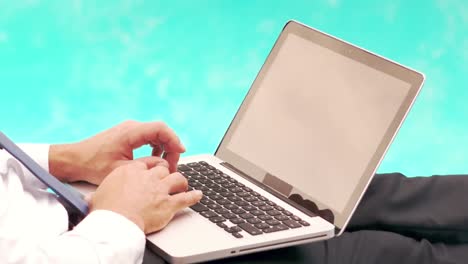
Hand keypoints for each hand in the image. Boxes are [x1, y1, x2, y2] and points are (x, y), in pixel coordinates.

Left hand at [49, 120, 184, 183]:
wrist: (74, 160)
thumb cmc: (93, 165)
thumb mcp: (122, 170)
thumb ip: (146, 167)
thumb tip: (165, 166)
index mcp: (130, 132)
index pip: (160, 129)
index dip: (174, 139)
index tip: (181, 152)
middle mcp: (131, 127)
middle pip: (160, 131)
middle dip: (170, 148)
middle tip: (172, 166)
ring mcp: (129, 130)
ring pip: (156, 134)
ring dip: (164, 148)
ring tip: (165, 166)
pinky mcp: (127, 135)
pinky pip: (148, 137)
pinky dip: (155, 148)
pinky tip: (154, 161)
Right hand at [90, 161, 201, 233]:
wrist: (115, 222)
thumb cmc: (105, 209)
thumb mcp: (100, 193)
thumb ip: (102, 192)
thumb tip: (90, 199)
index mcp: (131, 170)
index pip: (147, 164)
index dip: (151, 168)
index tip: (152, 171)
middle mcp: (148, 177)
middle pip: (163, 169)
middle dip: (166, 173)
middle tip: (167, 178)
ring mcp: (160, 190)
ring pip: (177, 179)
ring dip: (180, 182)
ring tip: (182, 185)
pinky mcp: (169, 204)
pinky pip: (186, 198)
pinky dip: (193, 196)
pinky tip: (198, 195)